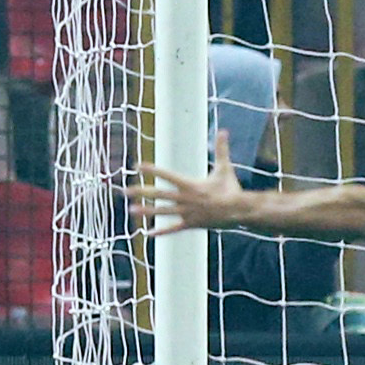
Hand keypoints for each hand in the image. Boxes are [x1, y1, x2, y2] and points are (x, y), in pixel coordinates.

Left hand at [134, 130, 251, 238]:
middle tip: (126, 190)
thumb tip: (223, 131)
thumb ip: (221, 150)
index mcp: (190, 184)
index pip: (166, 175)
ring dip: (146, 210)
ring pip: (162, 211)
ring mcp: (186, 212)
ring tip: (132, 209)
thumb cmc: (231, 189)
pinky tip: (149, 233)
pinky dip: (161, 231)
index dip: (152, 170)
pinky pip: (173, 228)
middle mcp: (185, 198)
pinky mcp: (191, 224)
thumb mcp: (225, 168)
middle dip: (141, 191)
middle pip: (159, 194)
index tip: (138, 166)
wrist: (238, 211)